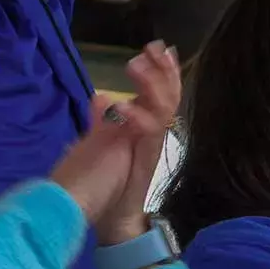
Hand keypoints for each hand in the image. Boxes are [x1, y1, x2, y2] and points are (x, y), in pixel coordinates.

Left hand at [50, 41, 179, 244]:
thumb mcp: (101, 144)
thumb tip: (101, 97)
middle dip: (163, 70)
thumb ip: (104, 121)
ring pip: (163, 109)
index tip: (155, 48)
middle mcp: (153, 134)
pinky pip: (149, 134)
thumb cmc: (108, 185)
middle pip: (168, 95)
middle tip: (156, 48)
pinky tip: (125, 106)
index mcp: (143, 128)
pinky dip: (138, 118)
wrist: (112, 220)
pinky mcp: (147, 161)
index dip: (159, 69)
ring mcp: (152, 146)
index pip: (157, 91)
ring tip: (137, 66)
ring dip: (151, 85)